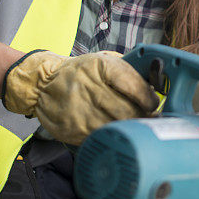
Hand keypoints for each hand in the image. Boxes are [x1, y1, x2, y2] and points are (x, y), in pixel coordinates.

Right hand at [3, 50, 158, 144]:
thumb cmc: (80, 72)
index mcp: (99, 67)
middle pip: (127, 110)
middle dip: (144, 116)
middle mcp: (89, 87)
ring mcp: (80, 110)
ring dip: (131, 129)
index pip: (132, 84)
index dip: (148, 97)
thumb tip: (155, 88)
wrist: (43, 84)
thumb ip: (128, 72)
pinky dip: (113, 137)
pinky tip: (118, 134)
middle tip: (152, 118)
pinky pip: (102, 137)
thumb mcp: (103, 61)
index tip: (154, 103)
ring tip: (137, 128)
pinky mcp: (74, 129)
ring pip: (117, 126)